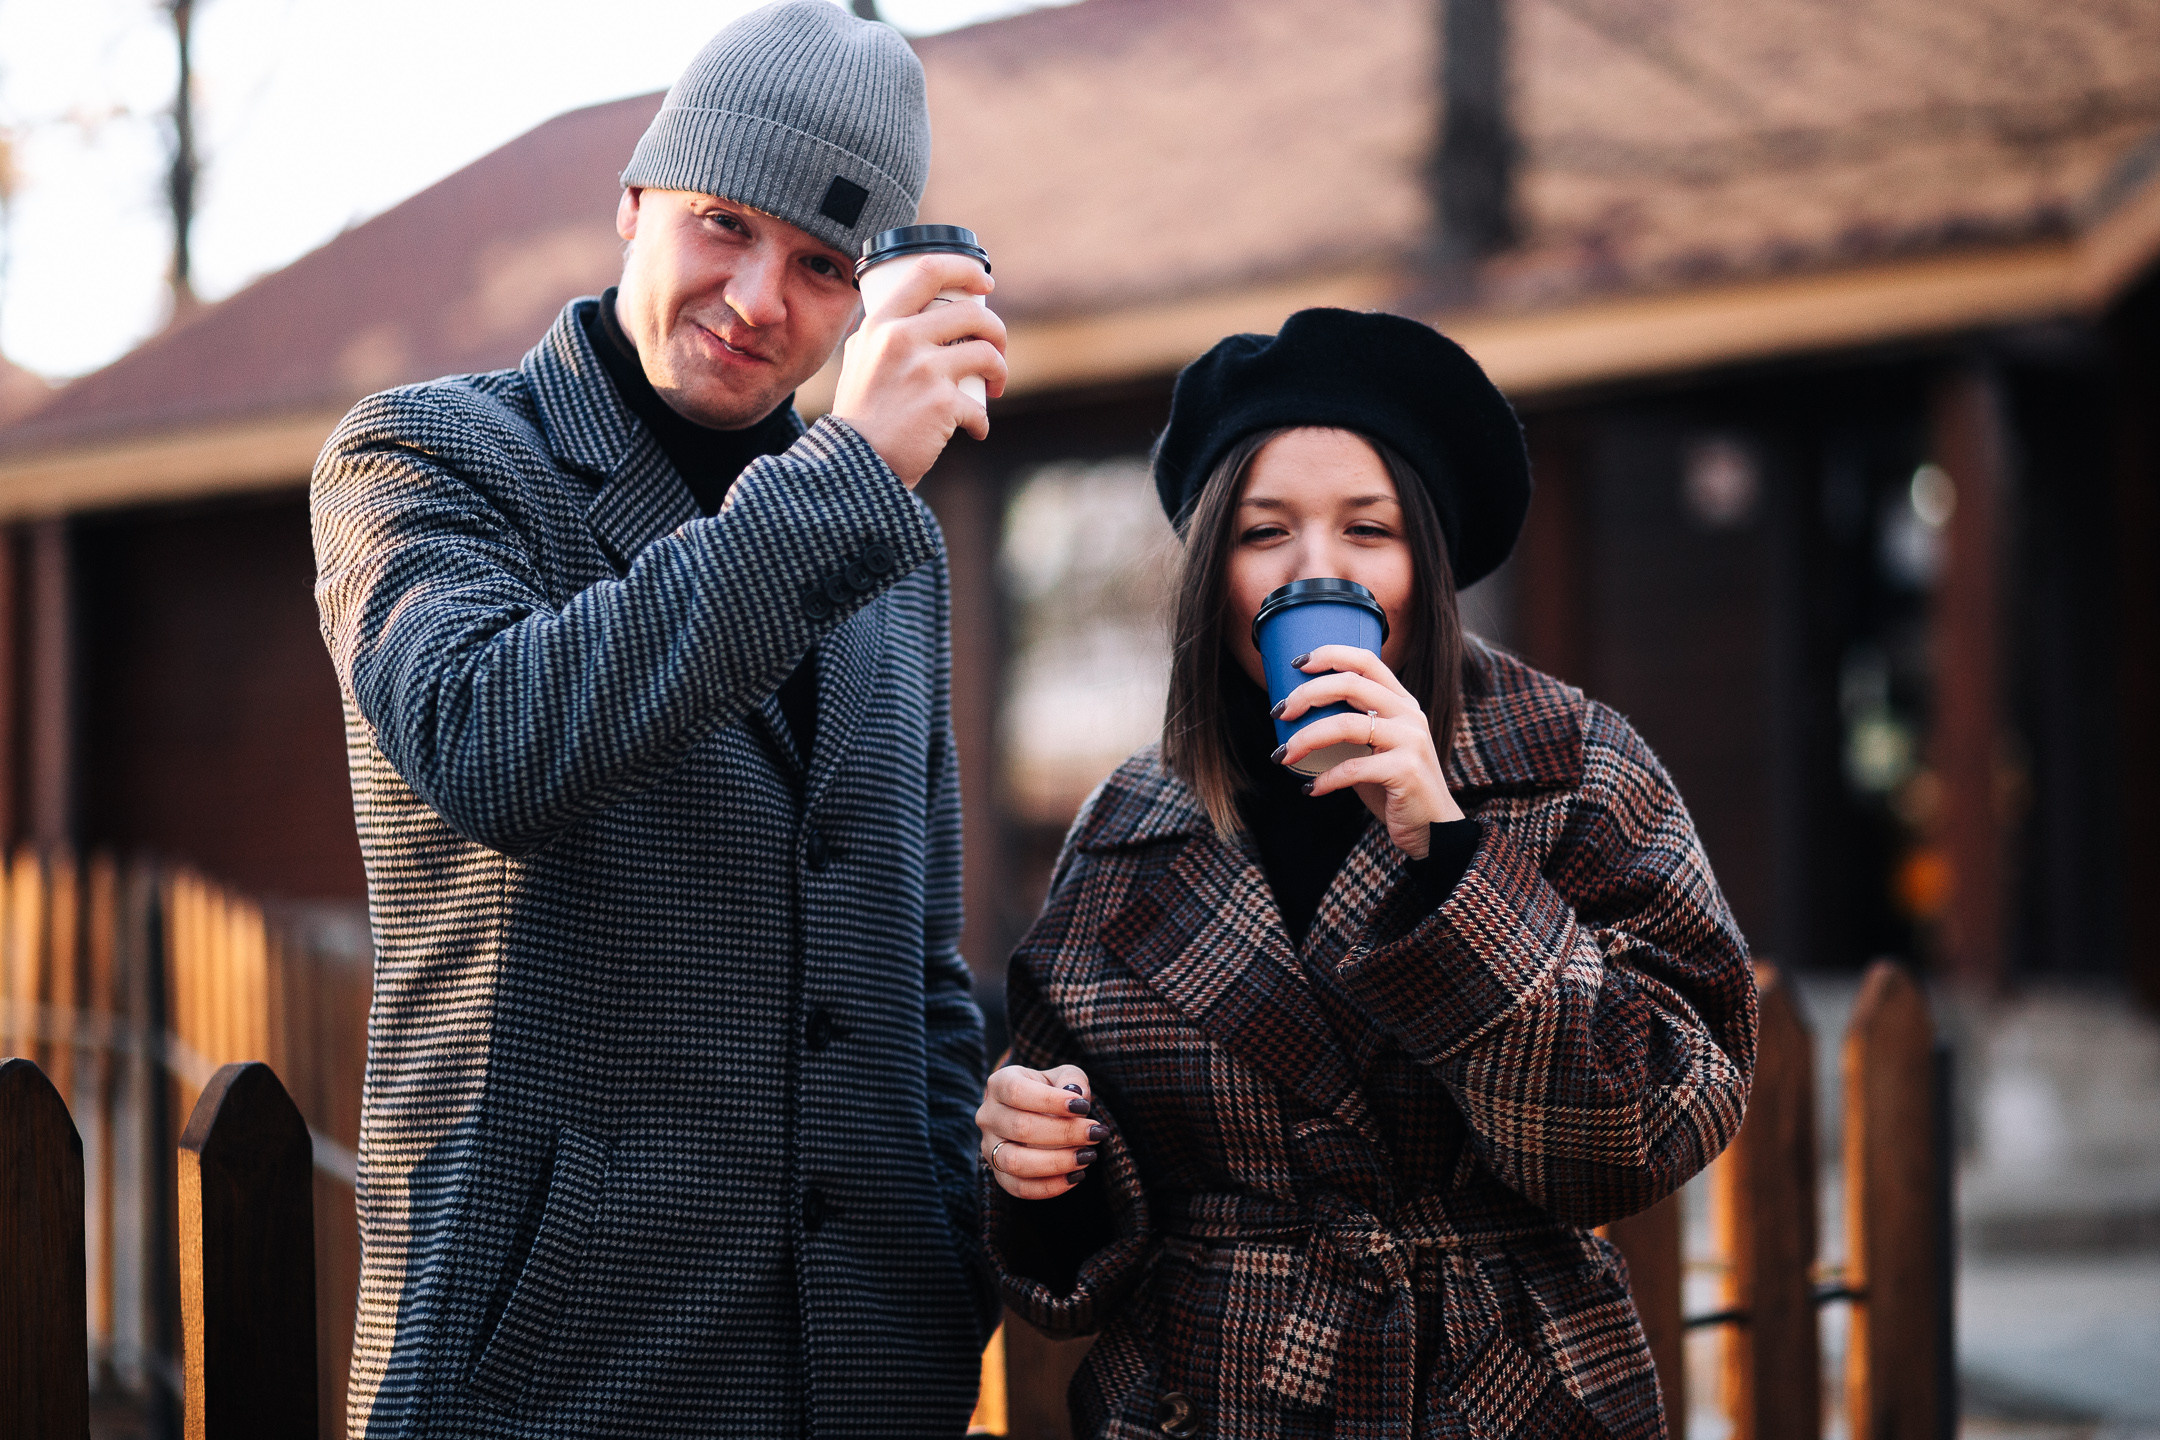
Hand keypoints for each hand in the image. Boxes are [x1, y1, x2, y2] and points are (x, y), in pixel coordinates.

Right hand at [830, 254, 1007, 487]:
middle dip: (996, 331)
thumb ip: (883, 334)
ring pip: (987, 354)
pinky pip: (979, 406)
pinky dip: (981, 421)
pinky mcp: (942, 403)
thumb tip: (916, 311)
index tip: (983, 281)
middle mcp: (900, 339)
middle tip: (997, 350)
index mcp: (880, 323)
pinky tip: (974, 431)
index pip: (928, 271)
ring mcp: (923, 370)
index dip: (965, 269)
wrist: (855, 463)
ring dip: (1000, 371)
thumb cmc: (863, 414)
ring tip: (995, 388)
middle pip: (972, 313)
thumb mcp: (860, 359)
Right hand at [975, 1062, 1104, 1199]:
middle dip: (1064, 1133)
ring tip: (1087, 1156)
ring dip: (1056, 1163)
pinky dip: (1050, 1187)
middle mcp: (988, 1116)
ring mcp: (989, 1148)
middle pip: (1021, 1128)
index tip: (1083, 1107)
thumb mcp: (1063, 1076)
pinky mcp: (999, 1175)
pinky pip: (1020, 1188)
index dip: (1050, 1101)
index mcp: (999, 1084)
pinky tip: (1076, 1175)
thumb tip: (1077, 1094)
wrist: (1036, 1114)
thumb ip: (1072, 1079)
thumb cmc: (1052, 1091)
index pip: (1017, 1092)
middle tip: (1095, 1133)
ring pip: (1016, 1162)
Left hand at [1272, 643, 1463, 855]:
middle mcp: (1409, 714)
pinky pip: (1352, 768)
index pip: (1366, 660)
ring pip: (1345, 725)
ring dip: (1305, 738)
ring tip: (1283, 755)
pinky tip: (1310, 789)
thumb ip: (1350, 729)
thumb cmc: (1394, 787)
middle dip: (1306, 694)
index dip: (1329, 654)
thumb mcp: (1375, 749)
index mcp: (1401, 702)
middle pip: (1350, 684)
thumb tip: (1298, 719)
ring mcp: (1410, 740)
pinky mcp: (1405, 770)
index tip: (1296, 664)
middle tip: (1279, 713)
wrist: (1433, 828)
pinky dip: (1325, 779)